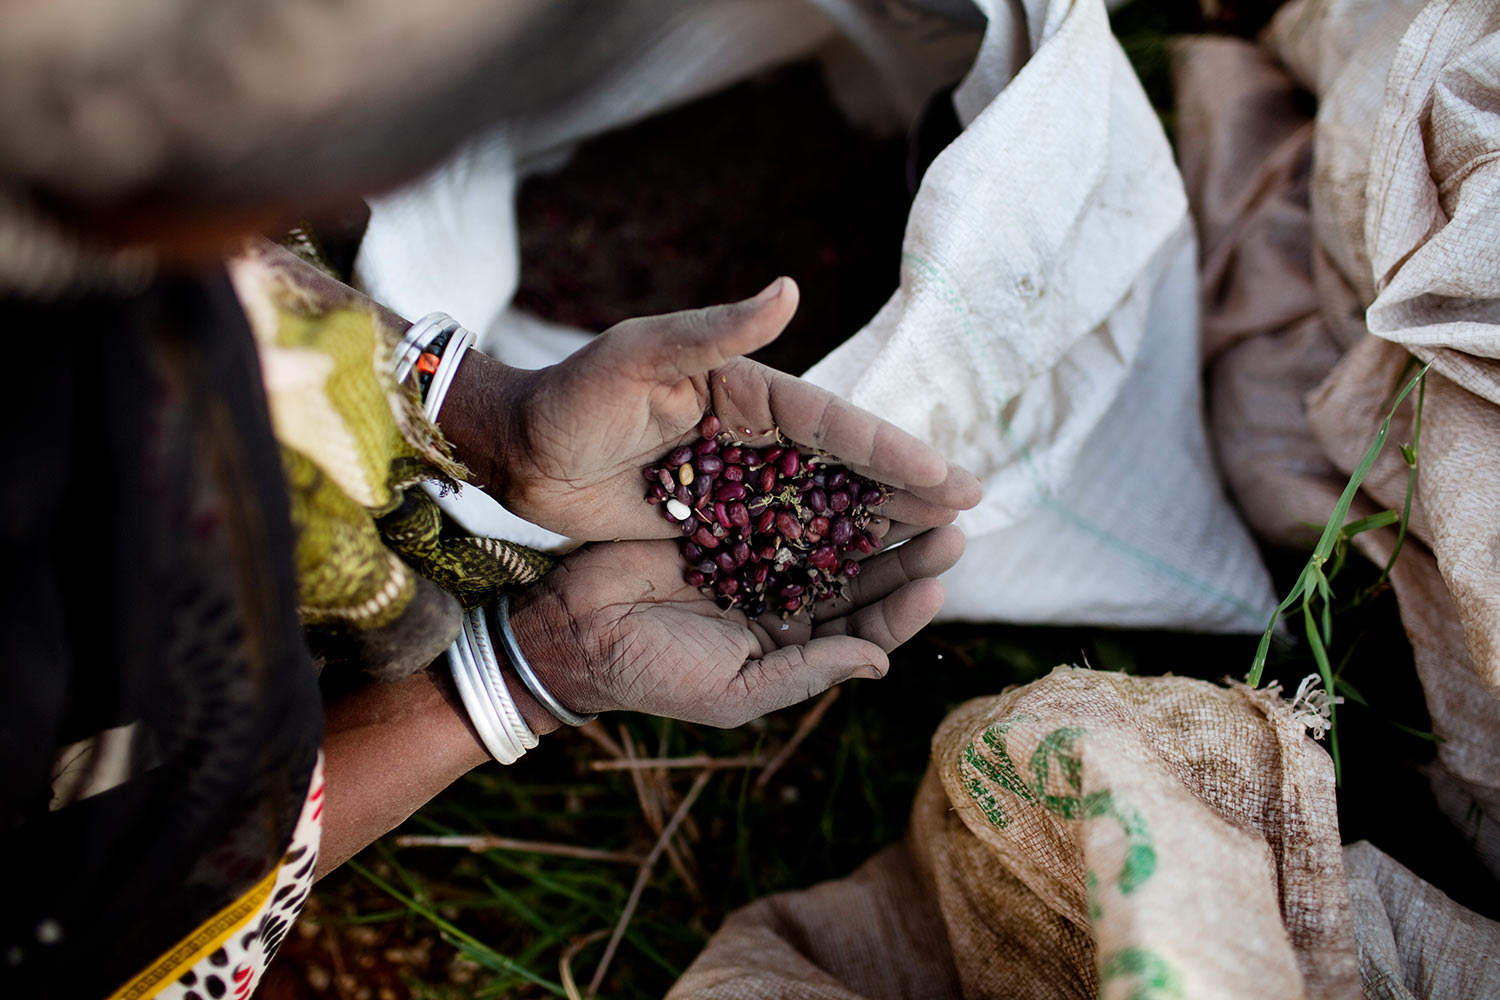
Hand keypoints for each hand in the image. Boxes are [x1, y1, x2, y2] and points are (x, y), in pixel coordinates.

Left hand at [442, 279, 980, 540]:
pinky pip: (779, 543)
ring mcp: (736, 483)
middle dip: (904, 490)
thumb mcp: (638, 356)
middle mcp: (753, 436)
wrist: (517, 451)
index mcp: (746, 391)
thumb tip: (792, 289)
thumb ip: (714, 329)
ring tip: (934, 547)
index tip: (946, 475)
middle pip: (843, 468)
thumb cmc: (572, 395)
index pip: (833, 423)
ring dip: (875, 527)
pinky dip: (820, 558)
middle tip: (969, 513)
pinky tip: (859, 580)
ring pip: (821, 509)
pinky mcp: (713, 522)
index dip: (891, 449)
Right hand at [506, 526, 964, 727]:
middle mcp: (787, 600)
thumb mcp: (736, 691)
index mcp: (793, 647)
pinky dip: (821, 488)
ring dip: (876, 518)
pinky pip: (787, 500)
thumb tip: (881, 662)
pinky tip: (853, 469)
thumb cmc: (655, 673)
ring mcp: (761, 554)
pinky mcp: (732, 515)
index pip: (865, 629)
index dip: (904, 609)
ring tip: (922, 495)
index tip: (937, 585)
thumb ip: (807, 673)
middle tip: (951, 529)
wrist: (576, 628)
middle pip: (862, 576)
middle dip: (907, 555)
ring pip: (834, 534)